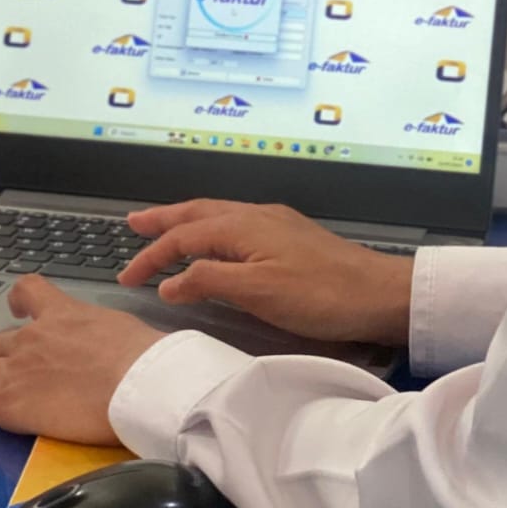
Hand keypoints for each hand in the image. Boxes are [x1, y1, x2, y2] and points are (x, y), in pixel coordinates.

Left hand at [0, 276, 164, 443]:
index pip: (30, 295)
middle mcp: (30, 339)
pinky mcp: (7, 402)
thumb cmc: (140, 357)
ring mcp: (15, 369)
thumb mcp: (119, 323)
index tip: (15, 308)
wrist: (137, 380)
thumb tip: (108, 340)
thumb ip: (100, 329)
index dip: (19, 302)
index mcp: (60, 315)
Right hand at [120, 200, 413, 345]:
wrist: (380, 293)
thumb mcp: (258, 293)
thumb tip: (168, 281)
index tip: (126, 277)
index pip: (183, 237)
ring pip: (217, 214)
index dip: (151, 256)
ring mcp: (275, 223)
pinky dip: (211, 229)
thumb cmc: (321, 295)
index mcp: (243, 225)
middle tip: (134, 224)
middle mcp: (256, 215)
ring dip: (186, 221)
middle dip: (163, 219)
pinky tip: (215, 241)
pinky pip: (235, 223)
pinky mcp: (290, 235)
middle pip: (198, 212)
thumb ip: (209, 282)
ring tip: (164, 227)